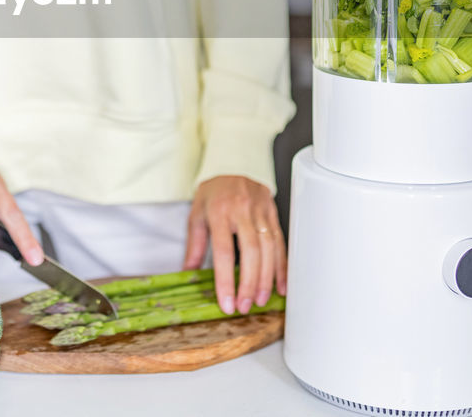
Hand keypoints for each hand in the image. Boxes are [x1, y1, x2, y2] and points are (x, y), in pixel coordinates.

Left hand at [183, 176, 286, 314]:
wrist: (234, 165)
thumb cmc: (213, 192)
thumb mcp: (196, 214)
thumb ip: (195, 244)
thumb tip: (189, 272)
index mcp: (219, 211)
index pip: (223, 251)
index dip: (226, 280)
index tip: (226, 303)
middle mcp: (242, 211)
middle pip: (250, 252)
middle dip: (249, 283)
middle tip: (245, 306)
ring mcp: (261, 211)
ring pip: (269, 249)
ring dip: (267, 278)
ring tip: (261, 300)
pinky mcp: (273, 214)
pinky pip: (280, 243)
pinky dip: (282, 266)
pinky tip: (280, 285)